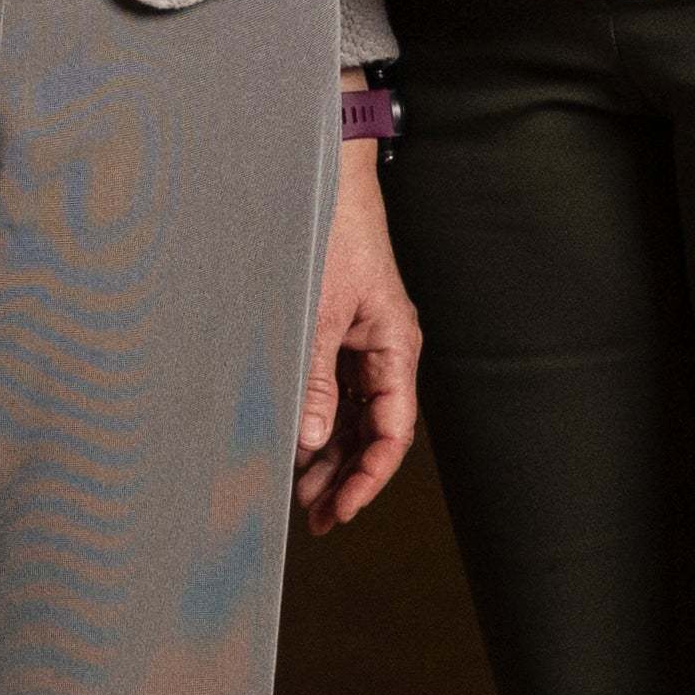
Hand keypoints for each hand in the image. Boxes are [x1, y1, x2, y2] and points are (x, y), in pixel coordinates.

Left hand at [299, 138, 424, 528]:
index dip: (368, 478)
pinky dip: (318, 419)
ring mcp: (363, 343)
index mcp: (396, 346)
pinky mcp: (340, 332)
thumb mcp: (317, 311)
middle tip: (315, 518)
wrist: (323, 176)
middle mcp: (386, 350)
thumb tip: (310, 441)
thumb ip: (313, 379)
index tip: (340, 510)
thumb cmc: (330, 232)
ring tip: (303, 496)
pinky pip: (336, 391)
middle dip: (346, 476)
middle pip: (375, 431)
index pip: (393, 432)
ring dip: (330, 455)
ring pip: (354, 416)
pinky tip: (297, 446)